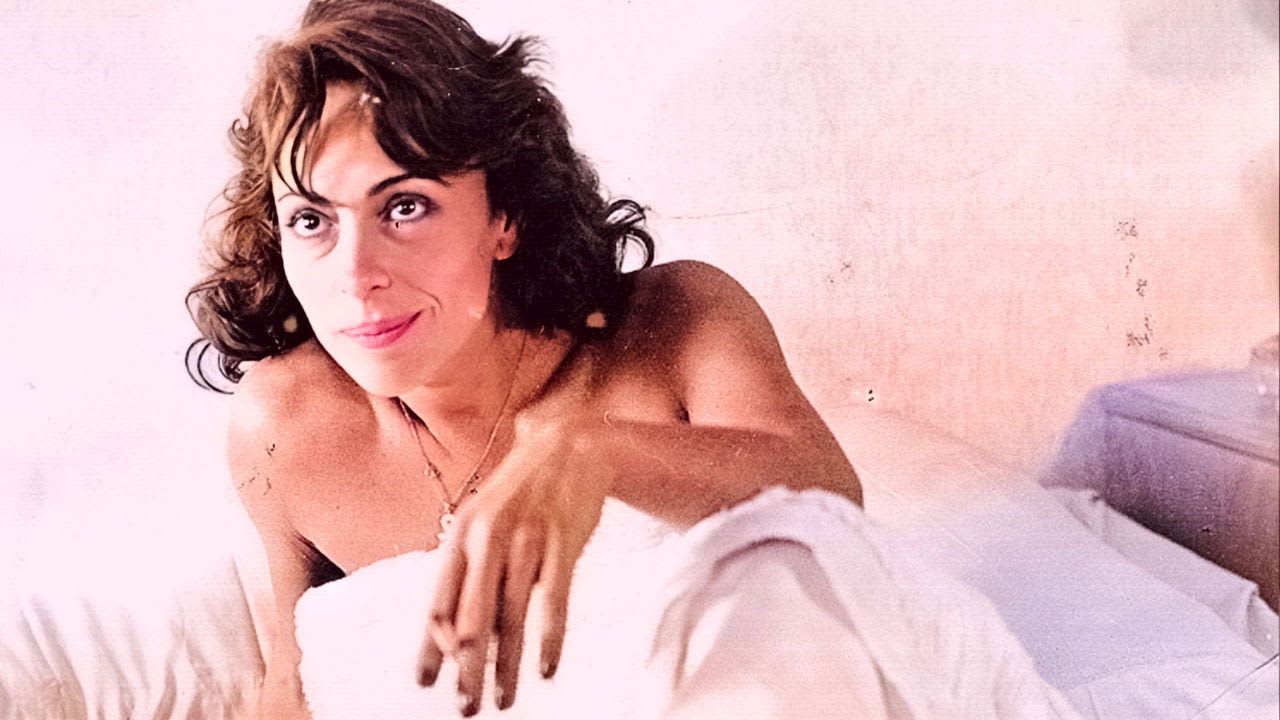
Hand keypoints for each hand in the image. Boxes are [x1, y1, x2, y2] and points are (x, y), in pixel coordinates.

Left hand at [415, 412, 612, 715]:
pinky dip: (550, 638)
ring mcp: (527, 539)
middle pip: (470, 617)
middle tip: (465, 707)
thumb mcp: (483, 519)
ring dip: (506, 665)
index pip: (437, 602)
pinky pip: (555, 600)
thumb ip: (470, 568)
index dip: (430, 647)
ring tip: (503, 700)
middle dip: (466, 669)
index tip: (427, 683)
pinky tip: (546, 668)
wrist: (570, 442)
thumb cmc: (522, 490)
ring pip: (511, 616)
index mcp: (461, 534)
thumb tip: (455, 629)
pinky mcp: (564, 542)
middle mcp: (488, 538)